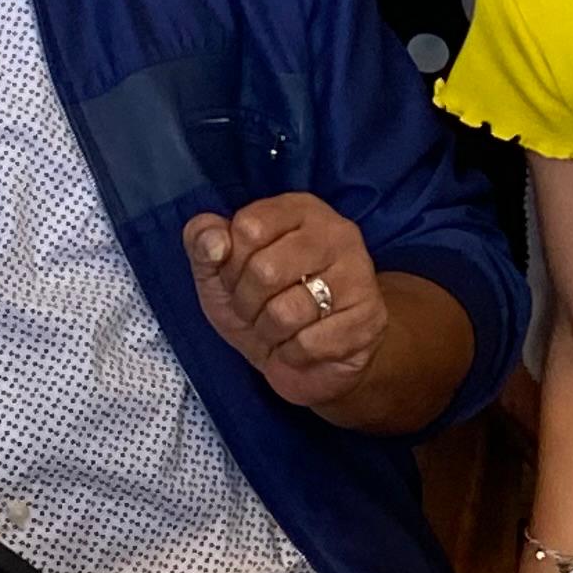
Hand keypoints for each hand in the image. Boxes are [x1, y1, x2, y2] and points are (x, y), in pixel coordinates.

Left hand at [185, 193, 390, 411]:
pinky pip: (308, 344)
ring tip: (280, 330)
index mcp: (300, 210)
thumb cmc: (263, 305)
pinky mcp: (369, 318)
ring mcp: (359, 274)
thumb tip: (213, 241)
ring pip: (286, 312)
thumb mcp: (219, 272)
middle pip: (265, 270)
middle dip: (247, 304)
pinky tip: (301, 347)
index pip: (249, 227)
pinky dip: (292, 354)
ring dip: (269, 333)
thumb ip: (203, 242)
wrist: (313, 361)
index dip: (231, 264)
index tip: (241, 277)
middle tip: (258, 311)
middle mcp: (337, 232)